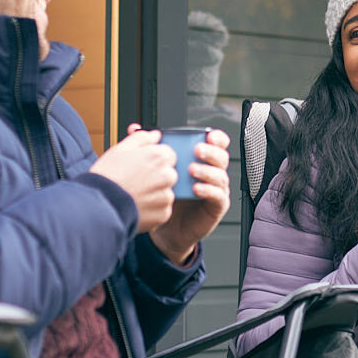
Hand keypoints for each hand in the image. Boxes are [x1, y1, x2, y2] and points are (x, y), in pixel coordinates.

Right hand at [89, 126, 176, 233]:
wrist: (99, 204)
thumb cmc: (108, 176)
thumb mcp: (121, 149)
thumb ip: (142, 138)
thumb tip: (155, 135)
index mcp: (159, 157)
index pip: (168, 154)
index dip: (154, 159)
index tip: (143, 165)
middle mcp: (167, 176)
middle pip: (169, 173)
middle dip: (157, 176)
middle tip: (136, 181)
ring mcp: (166, 196)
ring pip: (166, 192)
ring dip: (155, 193)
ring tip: (134, 194)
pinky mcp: (163, 214)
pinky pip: (162, 209)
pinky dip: (153, 209)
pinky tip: (137, 205)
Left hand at [150, 127, 230, 264]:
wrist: (165, 228)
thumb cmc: (164, 196)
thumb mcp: (156, 170)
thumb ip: (148, 148)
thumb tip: (135, 128)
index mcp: (201, 160)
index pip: (217, 144)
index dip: (216, 138)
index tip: (207, 136)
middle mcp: (212, 173)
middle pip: (222, 157)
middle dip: (211, 152)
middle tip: (196, 150)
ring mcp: (216, 190)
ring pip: (221, 175)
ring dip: (207, 171)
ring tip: (191, 170)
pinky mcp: (217, 206)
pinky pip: (219, 196)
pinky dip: (208, 190)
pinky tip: (195, 189)